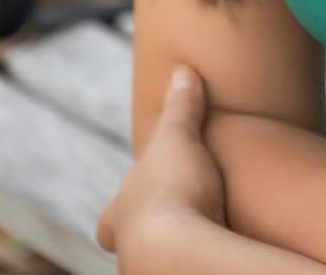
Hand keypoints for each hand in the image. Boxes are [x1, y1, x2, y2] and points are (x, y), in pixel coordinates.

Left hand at [96, 64, 225, 264]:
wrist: (183, 255)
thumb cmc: (172, 192)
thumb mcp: (177, 137)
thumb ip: (181, 107)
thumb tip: (183, 71)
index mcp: (122, 211)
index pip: (110, 217)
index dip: (118, 210)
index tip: (130, 201)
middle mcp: (130, 247)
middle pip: (133, 241)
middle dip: (150, 230)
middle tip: (176, 217)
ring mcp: (151, 270)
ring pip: (155, 259)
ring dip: (175, 246)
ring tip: (204, 233)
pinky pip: (185, 266)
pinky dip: (196, 257)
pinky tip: (215, 249)